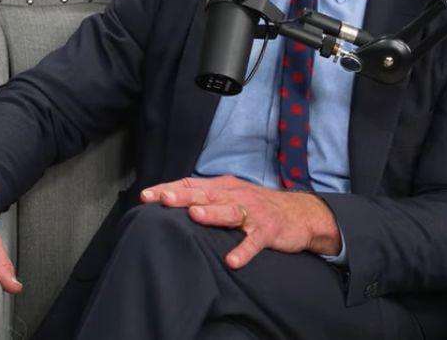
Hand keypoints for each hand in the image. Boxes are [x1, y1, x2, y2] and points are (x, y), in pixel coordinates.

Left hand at [140, 176, 341, 268]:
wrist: (300, 214)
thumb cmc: (258, 206)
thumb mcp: (231, 195)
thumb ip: (205, 198)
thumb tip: (169, 201)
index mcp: (224, 187)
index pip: (192, 184)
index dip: (169, 189)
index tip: (145, 196)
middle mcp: (236, 196)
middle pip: (207, 195)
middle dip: (184, 197)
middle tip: (163, 199)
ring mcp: (253, 213)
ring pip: (230, 212)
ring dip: (212, 214)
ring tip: (194, 216)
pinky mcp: (269, 231)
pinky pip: (254, 241)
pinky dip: (243, 251)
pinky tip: (232, 261)